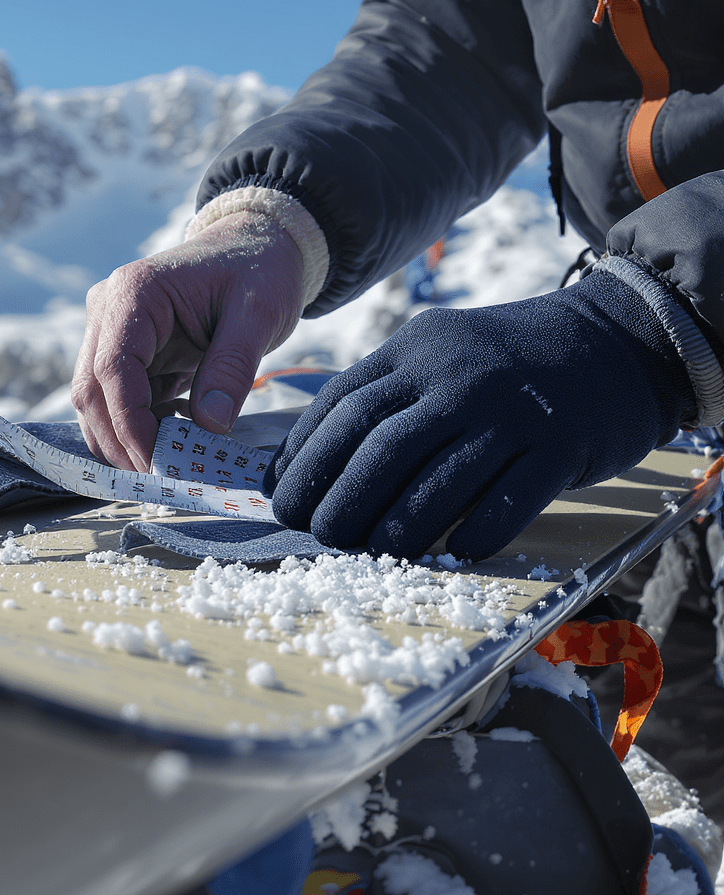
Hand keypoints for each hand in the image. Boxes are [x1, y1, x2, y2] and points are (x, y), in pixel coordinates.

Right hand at [71, 213, 303, 470]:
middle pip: (91, 391)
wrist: (258, 246)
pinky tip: (176, 439)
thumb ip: (231, 368)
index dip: (129, 424)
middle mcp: (109, 310)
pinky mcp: (127, 351)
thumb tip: (211, 427)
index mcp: (133, 293)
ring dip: (126, 439)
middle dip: (120, 441)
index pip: (111, 370)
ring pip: (97, 401)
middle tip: (160, 480)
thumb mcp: (258, 315)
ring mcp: (111, 331)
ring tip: (171, 464)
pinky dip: (141, 428)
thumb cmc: (259, 270)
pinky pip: (120, 400)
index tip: (156, 462)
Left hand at [264, 269, 693, 560]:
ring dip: (397, 525)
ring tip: (372, 552)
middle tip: (318, 535)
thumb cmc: (500, 363)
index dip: (304, 458)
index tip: (281, 500)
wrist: (612, 340)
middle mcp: (457, 376)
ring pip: (439, 478)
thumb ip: (380, 395)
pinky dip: (475, 532)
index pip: (342, 406)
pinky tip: (452, 553)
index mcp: (415, 349)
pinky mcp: (558, 445)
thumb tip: (305, 463)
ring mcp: (509, 410)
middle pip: (381, 445)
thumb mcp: (436, 354)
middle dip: (339, 497)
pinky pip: (508, 501)